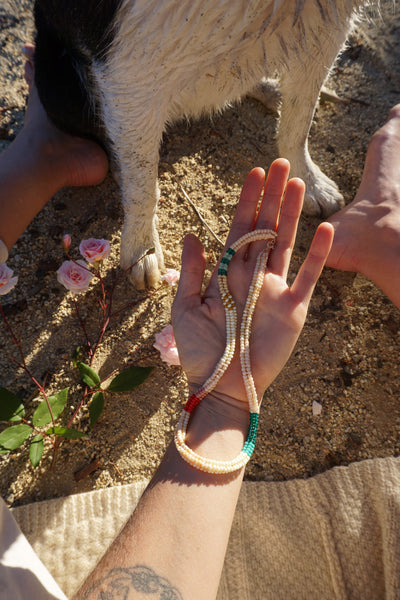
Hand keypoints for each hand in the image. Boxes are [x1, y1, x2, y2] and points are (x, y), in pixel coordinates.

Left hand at [172, 159, 333, 407]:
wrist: (222, 387)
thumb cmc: (201, 352)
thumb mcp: (185, 308)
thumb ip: (191, 271)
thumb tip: (192, 234)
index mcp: (227, 274)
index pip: (239, 229)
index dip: (246, 201)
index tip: (254, 173)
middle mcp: (253, 276)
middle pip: (265, 229)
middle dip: (271, 197)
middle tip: (280, 163)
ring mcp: (275, 290)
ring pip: (286, 244)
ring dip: (292, 215)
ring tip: (298, 184)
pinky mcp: (294, 309)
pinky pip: (308, 276)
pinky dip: (317, 254)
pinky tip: (324, 228)